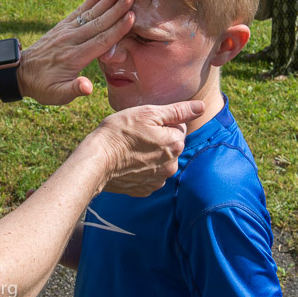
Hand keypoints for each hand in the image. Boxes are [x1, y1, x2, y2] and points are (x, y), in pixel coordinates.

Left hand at [18, 0, 133, 104]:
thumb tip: (88, 87)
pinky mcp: (61, 27)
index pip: (101, 40)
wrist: (20, 73)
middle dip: (116, 10)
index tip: (131, 16)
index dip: (118, 28)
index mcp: (75, 57)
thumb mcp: (57, 95)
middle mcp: (71, 40)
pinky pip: (77, 12)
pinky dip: (89, 1)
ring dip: (105, 2)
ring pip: (89, 15)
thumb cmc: (43, 87)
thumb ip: (74, 89)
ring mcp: (65, 31)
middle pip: (98, 23)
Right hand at [90, 101, 204, 196]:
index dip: (160, 122)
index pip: (178, 126)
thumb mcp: (148, 113)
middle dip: (157, 139)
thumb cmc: (119, 132)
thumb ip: (178, 110)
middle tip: (135, 135)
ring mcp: (158, 180)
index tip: (143, 124)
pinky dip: (141, 169)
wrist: (96, 161)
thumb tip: (201, 106)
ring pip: (160, 161)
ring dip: (150, 154)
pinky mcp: (145, 190)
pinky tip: (128, 163)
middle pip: (170, 145)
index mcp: (175, 143)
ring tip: (130, 149)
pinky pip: (149, 175)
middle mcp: (172, 165)